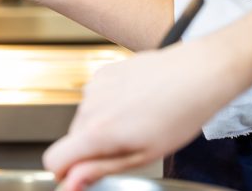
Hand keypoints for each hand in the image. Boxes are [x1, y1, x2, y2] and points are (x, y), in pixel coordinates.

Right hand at [43, 42, 231, 189]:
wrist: (197, 74)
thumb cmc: (180, 114)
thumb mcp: (143, 155)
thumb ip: (101, 169)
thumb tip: (71, 182)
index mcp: (98, 131)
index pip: (53, 159)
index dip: (65, 172)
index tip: (84, 176)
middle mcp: (90, 105)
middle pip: (73, 139)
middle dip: (92, 148)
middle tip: (129, 146)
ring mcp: (96, 85)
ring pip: (85, 118)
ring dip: (103, 125)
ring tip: (138, 121)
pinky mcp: (104, 72)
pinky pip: (95, 98)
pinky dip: (109, 105)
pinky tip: (136, 104)